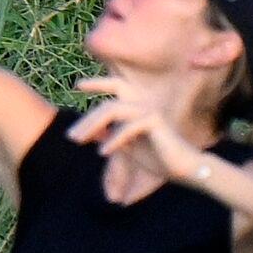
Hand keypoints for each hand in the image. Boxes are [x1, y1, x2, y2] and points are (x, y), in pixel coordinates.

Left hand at [69, 76, 209, 183]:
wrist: (182, 170)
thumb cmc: (157, 159)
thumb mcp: (127, 148)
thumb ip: (110, 137)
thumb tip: (90, 133)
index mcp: (137, 107)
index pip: (116, 87)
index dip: (98, 83)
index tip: (77, 85)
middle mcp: (142, 104)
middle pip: (107, 105)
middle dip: (87, 120)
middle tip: (71, 137)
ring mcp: (149, 110)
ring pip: (114, 111)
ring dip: (93, 127)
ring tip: (80, 142)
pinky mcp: (154, 121)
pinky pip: (128, 128)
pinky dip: (114, 140)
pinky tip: (103, 153)